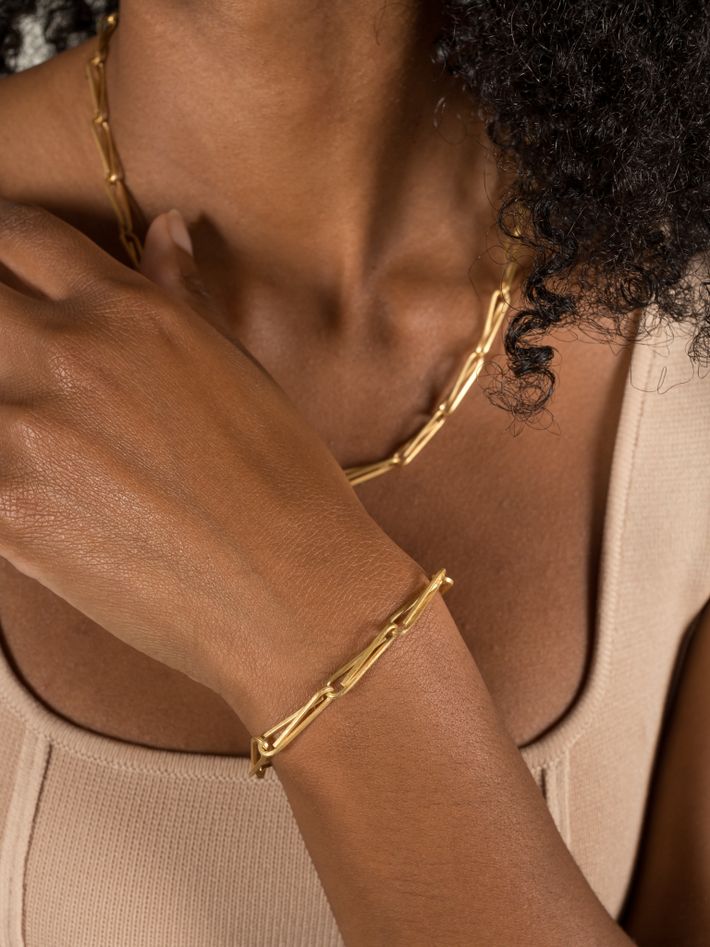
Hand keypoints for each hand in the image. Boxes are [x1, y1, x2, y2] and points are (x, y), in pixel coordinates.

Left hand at [0, 199, 417, 723]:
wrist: (291, 593)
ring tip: (34, 419)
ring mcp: (23, 436)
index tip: (7, 268)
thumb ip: (184, 293)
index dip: (3, 242)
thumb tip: (167, 228)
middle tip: (14, 348)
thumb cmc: (287, 482)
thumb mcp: (243, 370)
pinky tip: (34, 474)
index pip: (20, 235)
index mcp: (132, 314)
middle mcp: (67, 357)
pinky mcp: (4, 512)